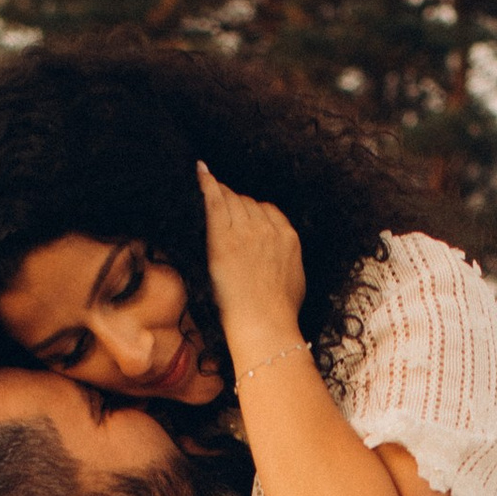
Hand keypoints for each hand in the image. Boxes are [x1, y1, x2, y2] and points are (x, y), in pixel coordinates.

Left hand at [198, 162, 306, 358]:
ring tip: (208, 183)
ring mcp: (245, 232)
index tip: (243, 212)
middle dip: (234, 201)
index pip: (267, 211)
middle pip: (247, 203)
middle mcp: (267, 229)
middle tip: (221, 198)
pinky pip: (215, 202)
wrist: (266, 323)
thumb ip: (287, 262)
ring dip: (220, 192)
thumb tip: (281, 261)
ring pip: (230, 200)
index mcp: (287, 238)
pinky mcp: (223, 238)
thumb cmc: (279, 312)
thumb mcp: (295, 281)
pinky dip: (206, 184)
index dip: (252, 211)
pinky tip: (200, 172)